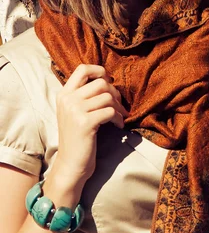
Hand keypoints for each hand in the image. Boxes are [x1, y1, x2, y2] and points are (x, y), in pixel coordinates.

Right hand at [55, 64, 128, 184]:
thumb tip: (108, 80)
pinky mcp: (84, 123)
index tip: (108, 82)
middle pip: (100, 82)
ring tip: (119, 117)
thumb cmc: (78, 137)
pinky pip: (110, 111)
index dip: (99, 70)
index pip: (83, 68)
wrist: (71, 164)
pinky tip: (117, 125)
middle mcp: (67, 99)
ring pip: (107, 96)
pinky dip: (118, 118)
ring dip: (118, 107)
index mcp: (64, 94)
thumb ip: (85, 95)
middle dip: (114, 93)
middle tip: (118, 106)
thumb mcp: (75, 111)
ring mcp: (74, 110)